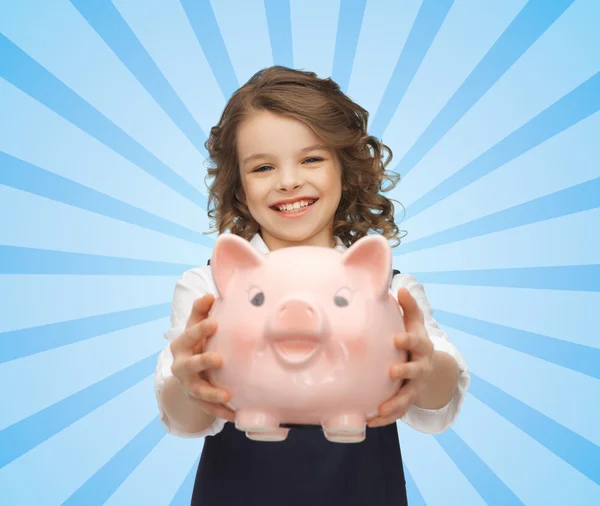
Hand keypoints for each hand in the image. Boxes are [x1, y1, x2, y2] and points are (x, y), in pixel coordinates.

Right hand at [170, 294, 234, 421]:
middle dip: (203, 361)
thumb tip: (210, 295)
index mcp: (181, 346)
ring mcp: (188, 386)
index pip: (189, 335)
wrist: (185, 373)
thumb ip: (201, 312)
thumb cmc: (196, 343)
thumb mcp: (196, 328)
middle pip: (190, 365)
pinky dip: (221, 412)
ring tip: (227, 394)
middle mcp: (181, 367)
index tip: (215, 323)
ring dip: (212, 394)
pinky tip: (235, 415)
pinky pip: (209, 409)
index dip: (200, 329)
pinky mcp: (197, 401)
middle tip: (219, 359)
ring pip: (198, 391)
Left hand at [368, 288, 433, 427]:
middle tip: (390, 371)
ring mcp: (415, 386)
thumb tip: (400, 288)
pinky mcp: (408, 399)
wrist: (429, 367)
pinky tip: (370, 421)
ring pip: (407, 397)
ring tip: (380, 409)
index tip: (397, 339)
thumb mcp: (415, 323)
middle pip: (415, 372)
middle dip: (405, 372)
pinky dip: (386, 419)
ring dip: (395, 404)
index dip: (408, 341)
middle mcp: (421, 368)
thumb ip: (409, 307)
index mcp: (422, 347)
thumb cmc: (414, 339)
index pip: (417, 343)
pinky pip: (399, 412)